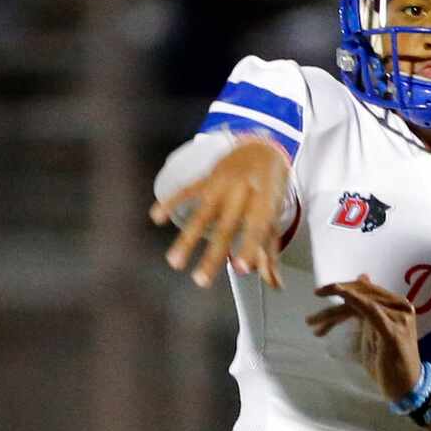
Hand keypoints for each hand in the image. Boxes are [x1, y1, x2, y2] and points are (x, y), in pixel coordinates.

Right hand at [149, 134, 289, 288]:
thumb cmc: (270, 188)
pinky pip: (187, 190)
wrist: (262, 146)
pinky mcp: (207, 178)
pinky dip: (170, 201)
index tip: (241, 269)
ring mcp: (222, 184)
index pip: (257, 228)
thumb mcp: (274, 216)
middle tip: (200, 280)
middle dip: (213, 255)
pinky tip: (156, 216)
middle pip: (227, 227)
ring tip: (174, 262)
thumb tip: (274, 284)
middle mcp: (243, 192)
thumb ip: (269, 250)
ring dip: (187, 239)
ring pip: (203, 214)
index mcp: (265, 201)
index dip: (250, 248)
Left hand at [307, 274, 423, 403]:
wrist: (405, 388)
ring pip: (361, 303)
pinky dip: (354, 301)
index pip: (367, 289)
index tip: (320, 293)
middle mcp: (400, 307)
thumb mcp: (373, 331)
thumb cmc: (388, 363)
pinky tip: (340, 296)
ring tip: (312, 321)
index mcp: (396, 306)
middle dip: (335, 293)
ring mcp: (398, 318)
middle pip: (363, 293)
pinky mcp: (392, 332)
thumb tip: (362, 278)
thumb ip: (367, 310)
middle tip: (314, 300)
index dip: (344, 287)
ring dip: (333, 311)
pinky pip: (371, 311)